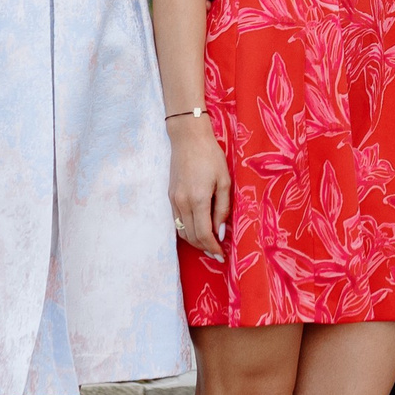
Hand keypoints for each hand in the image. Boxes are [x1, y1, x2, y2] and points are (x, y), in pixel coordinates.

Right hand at [169, 114, 229, 262]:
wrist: (188, 139)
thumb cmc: (211, 156)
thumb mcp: (224, 181)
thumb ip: (222, 208)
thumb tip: (220, 232)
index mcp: (198, 199)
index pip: (203, 234)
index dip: (212, 248)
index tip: (221, 255)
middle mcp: (182, 203)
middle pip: (191, 237)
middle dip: (204, 248)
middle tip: (217, 253)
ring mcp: (173, 201)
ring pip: (182, 231)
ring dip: (195, 241)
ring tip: (209, 243)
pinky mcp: (170, 197)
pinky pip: (177, 221)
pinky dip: (187, 230)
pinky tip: (197, 229)